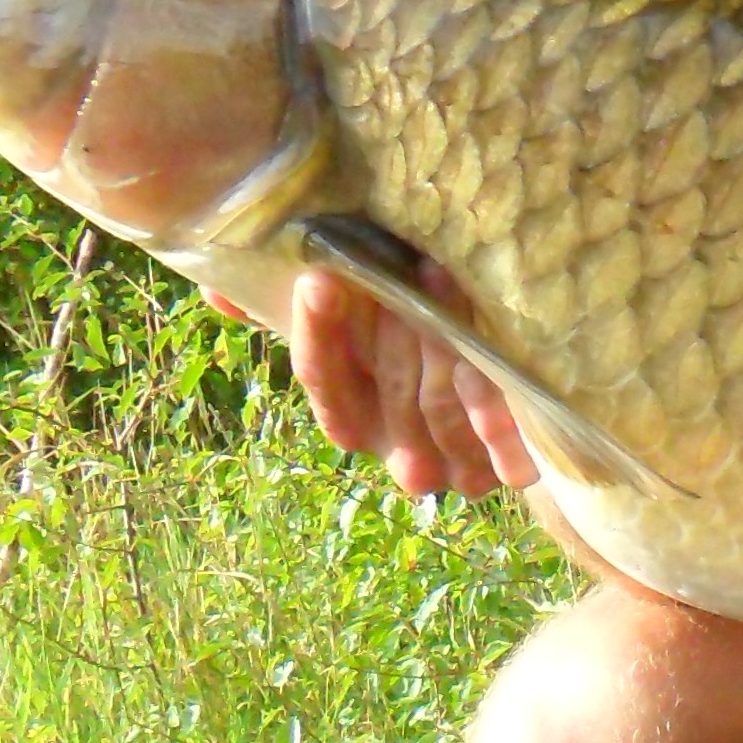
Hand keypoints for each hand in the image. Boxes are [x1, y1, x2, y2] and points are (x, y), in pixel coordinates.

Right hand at [207, 266, 537, 499]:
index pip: (323, 381)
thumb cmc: (427, 360)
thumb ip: (293, 316)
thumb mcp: (366, 332)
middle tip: (402, 273)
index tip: (319, 281)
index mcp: (357, 416)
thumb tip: (217, 293)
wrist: (525, 417)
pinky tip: (485, 360)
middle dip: (393, 332)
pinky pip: (496, 441)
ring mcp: (451, 464)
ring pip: (438, 409)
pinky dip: (489, 404)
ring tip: (444, 282)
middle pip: (385, 395)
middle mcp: (398, 449)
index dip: (317, 336)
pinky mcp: (504, 469)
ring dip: (442, 347)